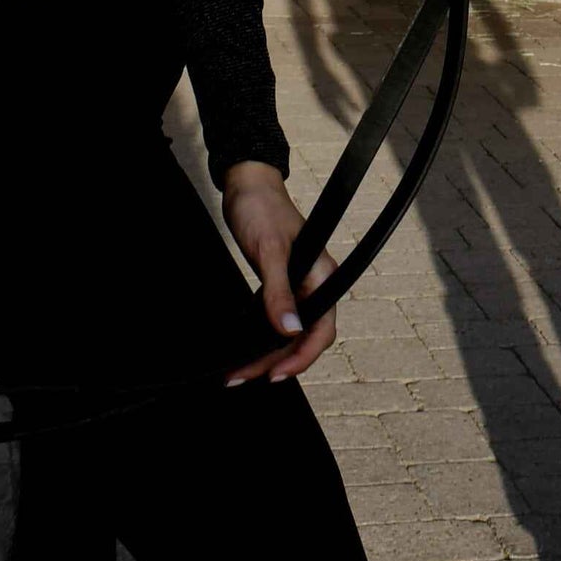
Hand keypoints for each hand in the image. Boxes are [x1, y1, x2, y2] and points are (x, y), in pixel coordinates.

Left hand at [220, 163, 337, 383]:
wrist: (248, 184)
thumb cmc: (263, 209)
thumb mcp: (269, 251)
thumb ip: (279, 293)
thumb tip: (288, 330)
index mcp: (322, 277)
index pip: (321, 331)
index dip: (301, 358)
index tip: (275, 374)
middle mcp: (314, 284)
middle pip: (302, 337)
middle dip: (275, 361)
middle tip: (244, 377)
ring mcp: (298, 285)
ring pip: (287, 330)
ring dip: (265, 351)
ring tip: (238, 369)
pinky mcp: (281, 283)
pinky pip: (276, 317)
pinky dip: (261, 334)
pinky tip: (244, 345)